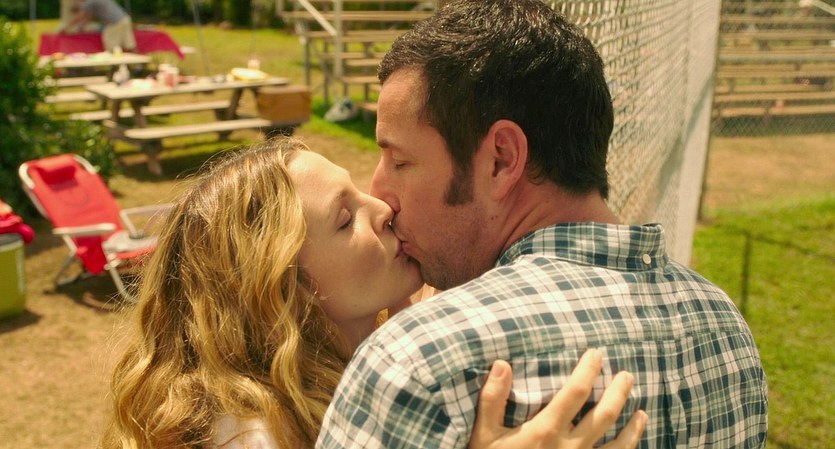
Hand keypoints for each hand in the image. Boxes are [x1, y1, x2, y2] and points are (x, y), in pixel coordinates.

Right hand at [469, 348, 646, 448]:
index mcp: (546, 430)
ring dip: (632, 426)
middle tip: (627, 375)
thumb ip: (492, 399)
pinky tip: (632, 445)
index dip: (589, 370)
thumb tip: (501, 364)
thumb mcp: (484, 434)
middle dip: (619, 391)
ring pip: (618, 444)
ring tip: (641, 412)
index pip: (576, 392)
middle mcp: (570, 446)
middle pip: (605, 414)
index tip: (596, 353)